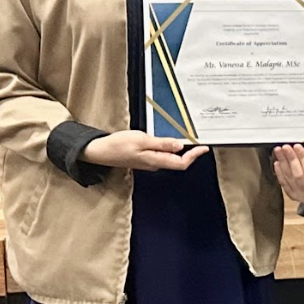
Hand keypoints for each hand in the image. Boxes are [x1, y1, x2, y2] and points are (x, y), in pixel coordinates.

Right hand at [81, 131, 208, 170]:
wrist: (100, 151)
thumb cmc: (118, 145)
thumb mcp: (141, 140)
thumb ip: (161, 144)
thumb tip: (180, 146)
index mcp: (155, 160)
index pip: (181, 162)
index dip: (194, 156)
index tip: (204, 148)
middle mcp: (154, 164)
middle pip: (178, 162)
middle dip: (191, 154)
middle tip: (200, 144)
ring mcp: (149, 162)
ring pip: (171, 159)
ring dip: (182, 151)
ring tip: (190, 142)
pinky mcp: (145, 158)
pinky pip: (162, 155)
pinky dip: (171, 149)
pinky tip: (172, 142)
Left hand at [272, 144, 303, 202]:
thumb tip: (296, 149)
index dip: (303, 157)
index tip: (297, 146)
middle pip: (298, 175)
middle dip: (291, 159)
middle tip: (285, 148)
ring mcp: (301, 195)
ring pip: (290, 179)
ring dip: (283, 163)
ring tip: (279, 152)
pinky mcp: (292, 196)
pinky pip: (284, 184)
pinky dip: (279, 172)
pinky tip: (277, 163)